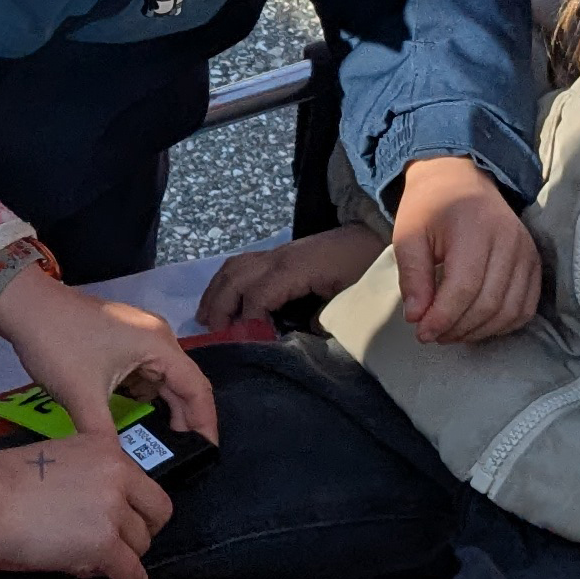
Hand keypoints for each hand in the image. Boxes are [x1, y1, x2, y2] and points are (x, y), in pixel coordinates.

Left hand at [0, 262, 219, 446]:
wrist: (23, 304)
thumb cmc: (57, 344)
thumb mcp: (81, 395)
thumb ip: (104, 436)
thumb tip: (120, 470)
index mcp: (159, 345)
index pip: (198, 390)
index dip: (205, 424)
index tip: (206, 454)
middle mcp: (158, 338)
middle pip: (185, 384)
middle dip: (185, 420)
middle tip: (182, 456)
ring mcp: (140, 336)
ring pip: (164, 380)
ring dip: (163, 409)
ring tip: (160, 444)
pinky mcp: (123, 340)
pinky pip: (145, 373)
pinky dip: (144, 396)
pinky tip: (135, 418)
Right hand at [0, 425, 175, 578]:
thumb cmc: (1, 482)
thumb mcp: (57, 460)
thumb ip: (86, 477)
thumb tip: (96, 514)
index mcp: (105, 449)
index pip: (143, 483)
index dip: (135, 507)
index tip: (125, 521)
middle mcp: (117, 475)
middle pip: (154, 513)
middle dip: (140, 531)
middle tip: (119, 544)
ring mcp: (112, 510)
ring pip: (140, 545)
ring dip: (122, 556)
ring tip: (90, 563)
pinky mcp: (104, 545)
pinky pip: (133, 573)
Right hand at [199, 226, 388, 332]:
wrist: (373, 234)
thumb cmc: (363, 266)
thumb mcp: (349, 296)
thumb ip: (323, 319)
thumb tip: (300, 338)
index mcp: (294, 269)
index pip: (257, 296)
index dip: (247, 322)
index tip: (245, 344)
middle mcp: (278, 257)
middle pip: (235, 279)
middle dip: (219, 307)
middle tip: (213, 336)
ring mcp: (276, 253)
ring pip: (233, 267)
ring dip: (216, 292)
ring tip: (206, 318)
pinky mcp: (278, 253)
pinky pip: (241, 264)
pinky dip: (225, 281)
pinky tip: (221, 298)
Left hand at [390, 159, 541, 344]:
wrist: (462, 179)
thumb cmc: (431, 207)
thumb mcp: (408, 235)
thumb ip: (412, 277)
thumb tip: (417, 318)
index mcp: (475, 229)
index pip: (464, 288)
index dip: (442, 318)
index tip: (421, 332)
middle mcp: (509, 241)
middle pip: (488, 304)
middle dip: (458, 328)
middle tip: (433, 334)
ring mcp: (527, 252)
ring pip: (510, 311)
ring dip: (479, 331)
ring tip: (452, 331)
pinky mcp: (534, 262)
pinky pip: (526, 307)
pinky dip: (503, 324)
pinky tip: (478, 325)